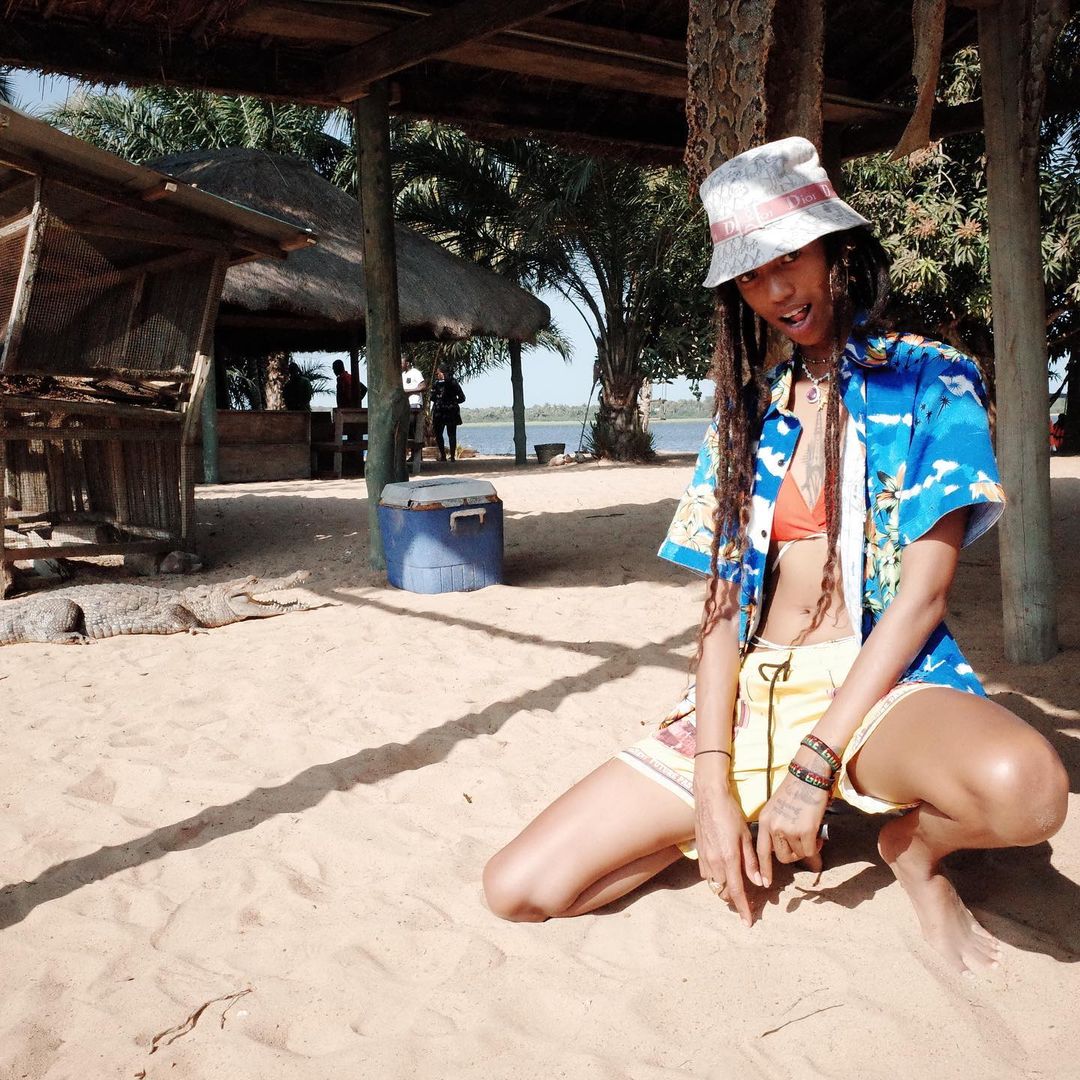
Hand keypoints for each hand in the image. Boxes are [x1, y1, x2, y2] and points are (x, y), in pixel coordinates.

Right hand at [694, 780, 761, 926]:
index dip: (743, 909)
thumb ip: (751, 862)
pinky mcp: (698, 852)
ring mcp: (704, 858)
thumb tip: (759, 882)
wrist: (709, 797)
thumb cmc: (731, 814)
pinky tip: (723, 869)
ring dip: (725, 888)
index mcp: (729, 858)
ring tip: (736, 884)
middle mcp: (714, 861)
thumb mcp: (746, 836)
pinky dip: (716, 877)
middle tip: (747, 899)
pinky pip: (707, 874)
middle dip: (735, 899)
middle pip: (724, 892)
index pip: (737, 891)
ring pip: (715, 884)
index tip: (749, 923)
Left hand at [754, 772, 829, 887]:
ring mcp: (788, 829)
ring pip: (798, 854)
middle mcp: (773, 826)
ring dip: (806, 849)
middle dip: (794, 855)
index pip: (760, 851)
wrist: (808, 775)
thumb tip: (785, 849)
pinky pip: (810, 850)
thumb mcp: (777, 808)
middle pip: (782, 858)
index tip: (764, 883)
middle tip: (803, 844)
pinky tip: (818, 834)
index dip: (763, 869)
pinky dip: (816, 846)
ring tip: (810, 833)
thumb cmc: (795, 790)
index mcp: (764, 821)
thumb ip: (776, 827)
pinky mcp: (804, 831)